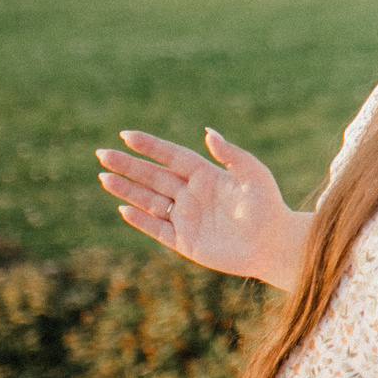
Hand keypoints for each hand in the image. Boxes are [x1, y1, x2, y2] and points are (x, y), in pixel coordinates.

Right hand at [95, 129, 309, 289]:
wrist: (274, 245)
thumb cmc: (269, 206)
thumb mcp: (254, 175)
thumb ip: (231, 154)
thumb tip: (208, 132)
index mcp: (207, 176)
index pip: (172, 157)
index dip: (150, 146)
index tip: (126, 135)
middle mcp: (193, 195)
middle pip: (154, 177)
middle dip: (128, 166)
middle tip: (102, 154)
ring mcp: (187, 218)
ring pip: (150, 201)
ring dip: (127, 190)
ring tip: (104, 177)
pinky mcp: (185, 242)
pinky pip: (157, 229)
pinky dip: (140, 220)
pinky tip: (123, 209)